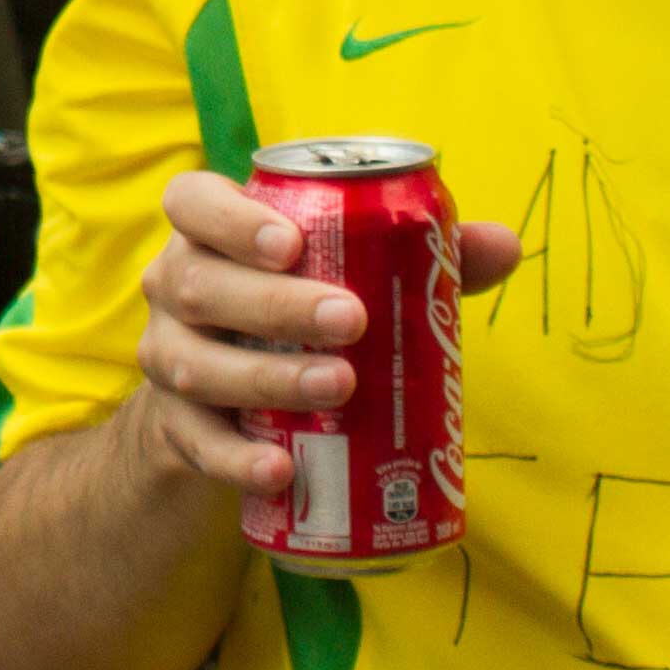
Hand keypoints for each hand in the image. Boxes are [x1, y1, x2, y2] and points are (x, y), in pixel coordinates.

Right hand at [128, 170, 525, 508]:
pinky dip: (237, 458)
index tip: (291, 242)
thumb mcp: (346, 274)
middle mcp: (173, 288)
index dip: (231, 218)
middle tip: (351, 320)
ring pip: (196, 365)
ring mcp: (166, 358)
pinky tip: (282, 468)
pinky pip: (198, 443)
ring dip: (268, 377)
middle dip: (275, 304)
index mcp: (208, 233)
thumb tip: (504, 245)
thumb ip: (418, 254)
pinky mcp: (175, 427)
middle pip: (199, 285)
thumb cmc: (297, 313)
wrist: (228, 403)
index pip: (192, 201)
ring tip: (339, 386)